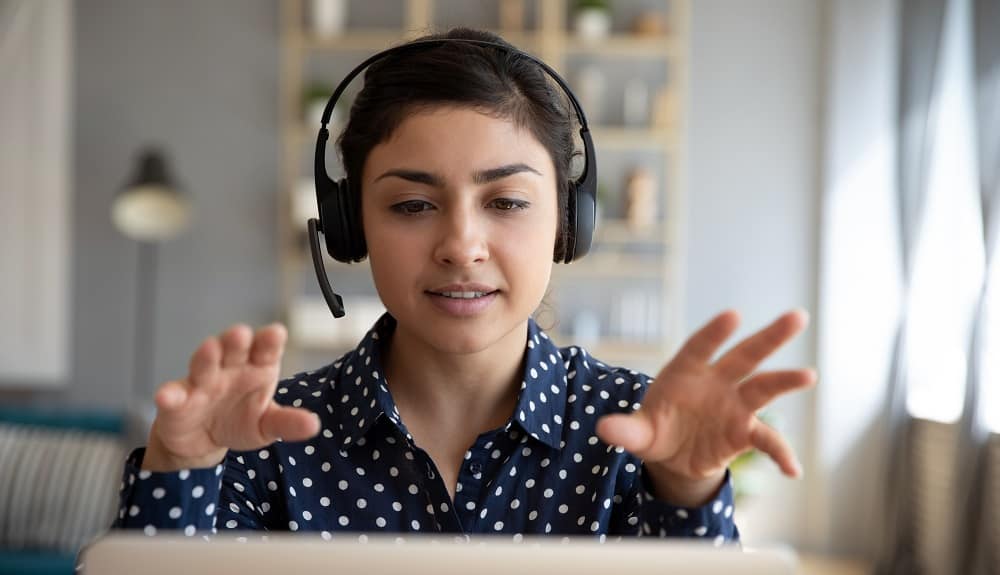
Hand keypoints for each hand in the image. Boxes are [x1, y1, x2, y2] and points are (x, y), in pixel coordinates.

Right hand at [142, 324, 320, 471]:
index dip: (270, 340)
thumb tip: (314, 426)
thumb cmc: (241, 421)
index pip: (266, 349)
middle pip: (234, 349)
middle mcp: (230, 368)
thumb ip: (288, 423)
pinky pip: (173, 395)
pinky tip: (167, 396)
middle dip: (237, 340)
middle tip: (241, 333)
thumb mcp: (268, 425)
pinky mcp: (177, 401)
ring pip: (204, 364)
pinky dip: (169, 395)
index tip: (276, 333)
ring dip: (206, 356)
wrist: (204, 442)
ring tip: (209, 348)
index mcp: (258, 368)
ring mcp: (202, 382)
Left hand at [595, 310, 814, 504]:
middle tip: (797, 317)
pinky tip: (792, 470)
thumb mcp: (637, 433)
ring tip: (809, 375)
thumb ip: (625, 430)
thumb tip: (604, 430)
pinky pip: (766, 440)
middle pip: (745, 356)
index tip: (732, 315)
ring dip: (785, 381)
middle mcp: (716, 382)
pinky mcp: (744, 432)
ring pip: (763, 388)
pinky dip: (780, 453)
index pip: (701, 347)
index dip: (715, 332)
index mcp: (685, 372)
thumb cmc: (654, 430)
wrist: (672, 456)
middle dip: (769, 337)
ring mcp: (734, 405)